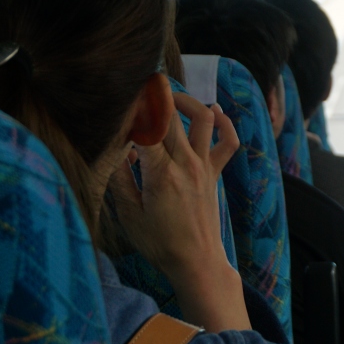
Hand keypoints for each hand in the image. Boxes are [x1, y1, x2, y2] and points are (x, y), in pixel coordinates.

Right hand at [109, 88, 248, 331]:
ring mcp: (204, 167)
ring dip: (187, 101)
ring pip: (203, 119)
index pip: (146, 129)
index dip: (132, 111)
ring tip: (169, 96)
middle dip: (155, 94)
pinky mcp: (214, 173)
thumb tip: (115, 151)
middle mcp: (186, 164)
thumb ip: (120, 180)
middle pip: (172, 116)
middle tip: (140, 81)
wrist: (196, 263)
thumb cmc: (159, 244)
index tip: (118, 102)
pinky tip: (214, 110)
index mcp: (161, 174)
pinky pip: (228, 142)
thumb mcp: (129, 216)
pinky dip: (224, 122)